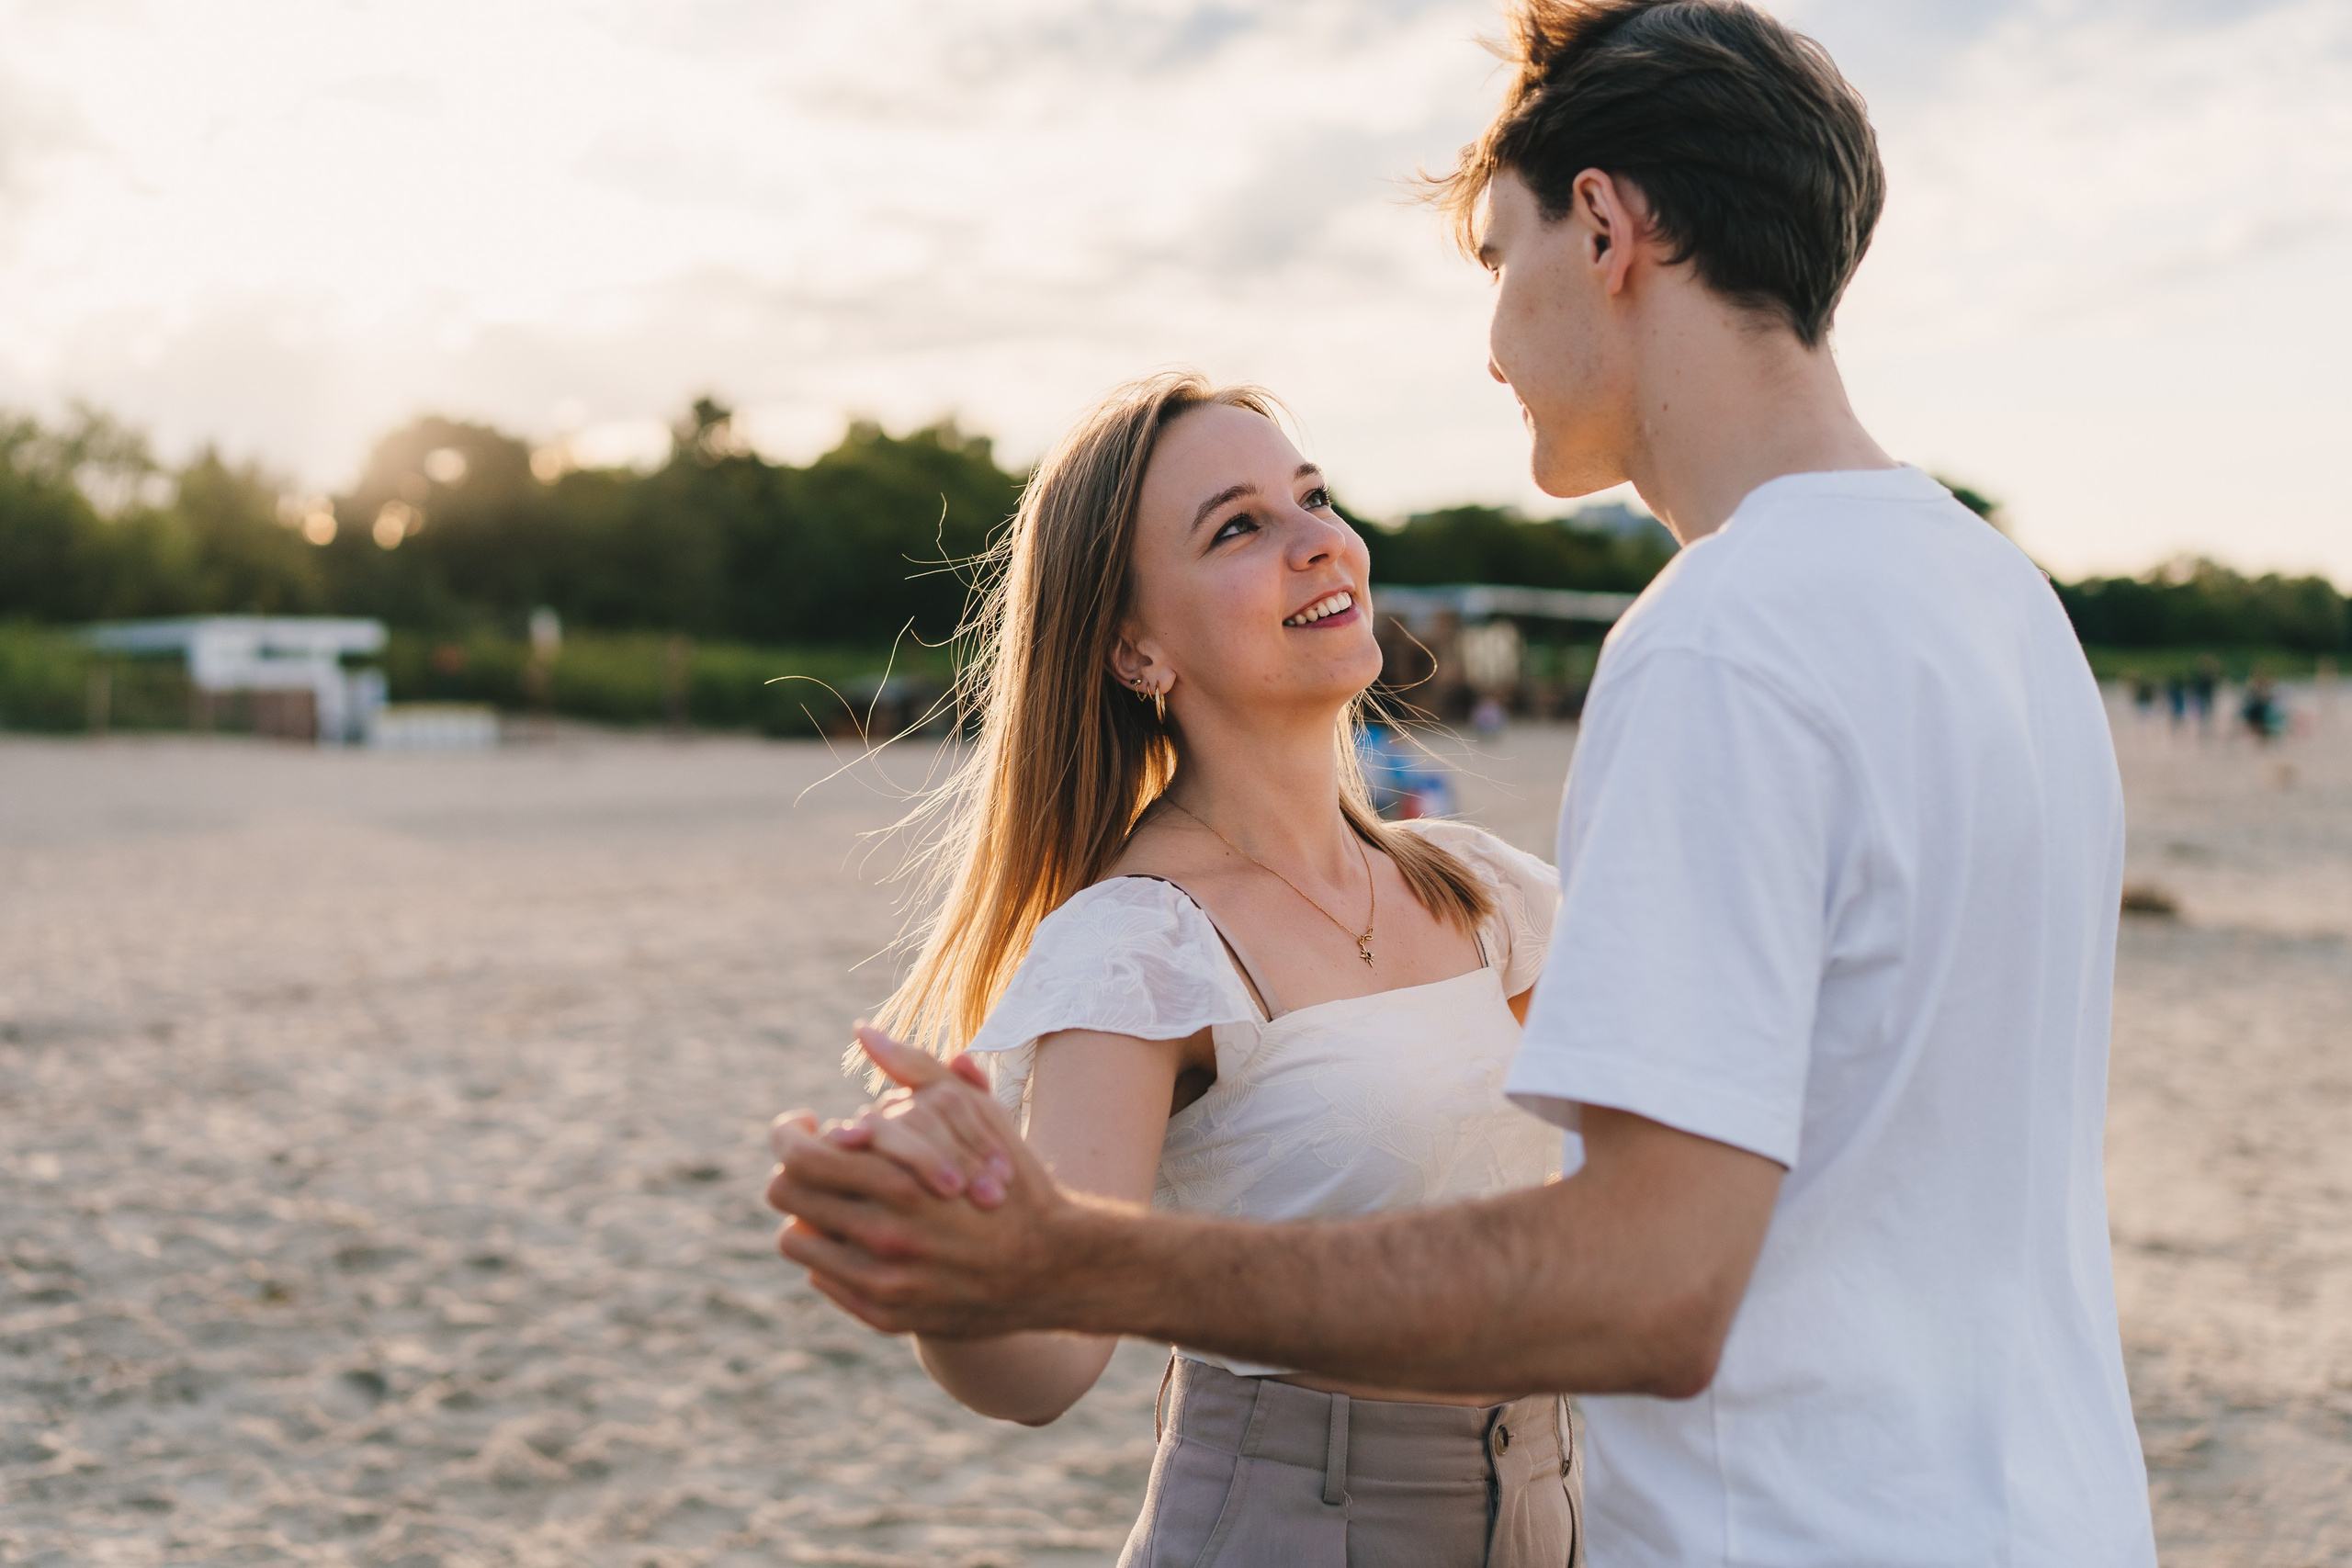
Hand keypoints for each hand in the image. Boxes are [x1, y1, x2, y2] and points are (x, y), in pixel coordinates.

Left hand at [765, 1027, 1102, 1335]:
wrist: (1052, 1267)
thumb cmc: (1010, 1180)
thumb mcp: (972, 1115)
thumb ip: (916, 1068)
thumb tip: (863, 1031)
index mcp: (896, 1182)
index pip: (797, 1156)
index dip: (791, 1133)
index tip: (808, 1125)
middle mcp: (881, 1236)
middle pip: (786, 1195)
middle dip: (795, 1169)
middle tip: (817, 1160)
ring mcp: (880, 1282)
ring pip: (796, 1240)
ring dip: (809, 1214)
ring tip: (837, 1198)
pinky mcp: (884, 1315)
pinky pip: (823, 1277)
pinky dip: (833, 1253)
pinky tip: (862, 1235)